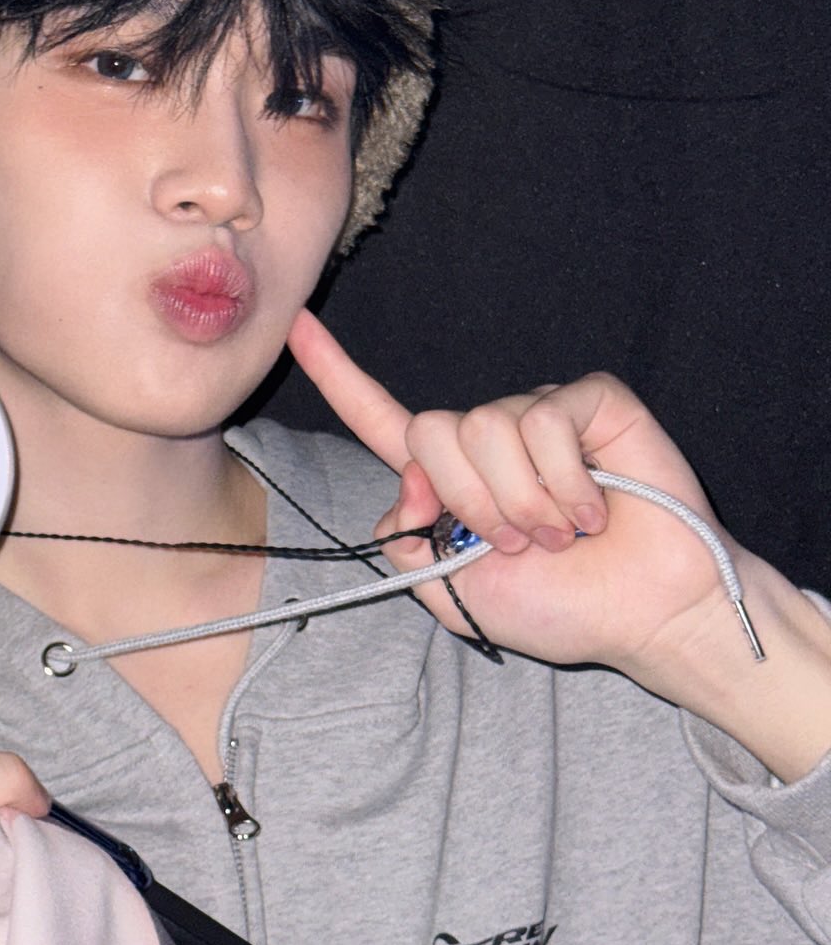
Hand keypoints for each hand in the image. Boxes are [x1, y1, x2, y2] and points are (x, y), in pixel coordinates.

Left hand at [286, 309, 728, 681]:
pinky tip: (595, 510)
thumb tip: (408, 485)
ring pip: (485, 427)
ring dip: (523, 501)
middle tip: (517, 544)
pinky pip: (544, 422)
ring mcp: (537, 412)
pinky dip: (566, 482)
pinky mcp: (589, 402)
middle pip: (429, 431)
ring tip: (561, 533)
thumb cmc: (563, 608)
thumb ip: (409, 547)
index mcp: (447, 479)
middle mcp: (487, 436)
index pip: (378, 418)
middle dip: (468, 502)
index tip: (297, 327)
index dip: (337, 374)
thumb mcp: (458, 596)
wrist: (648, 617)